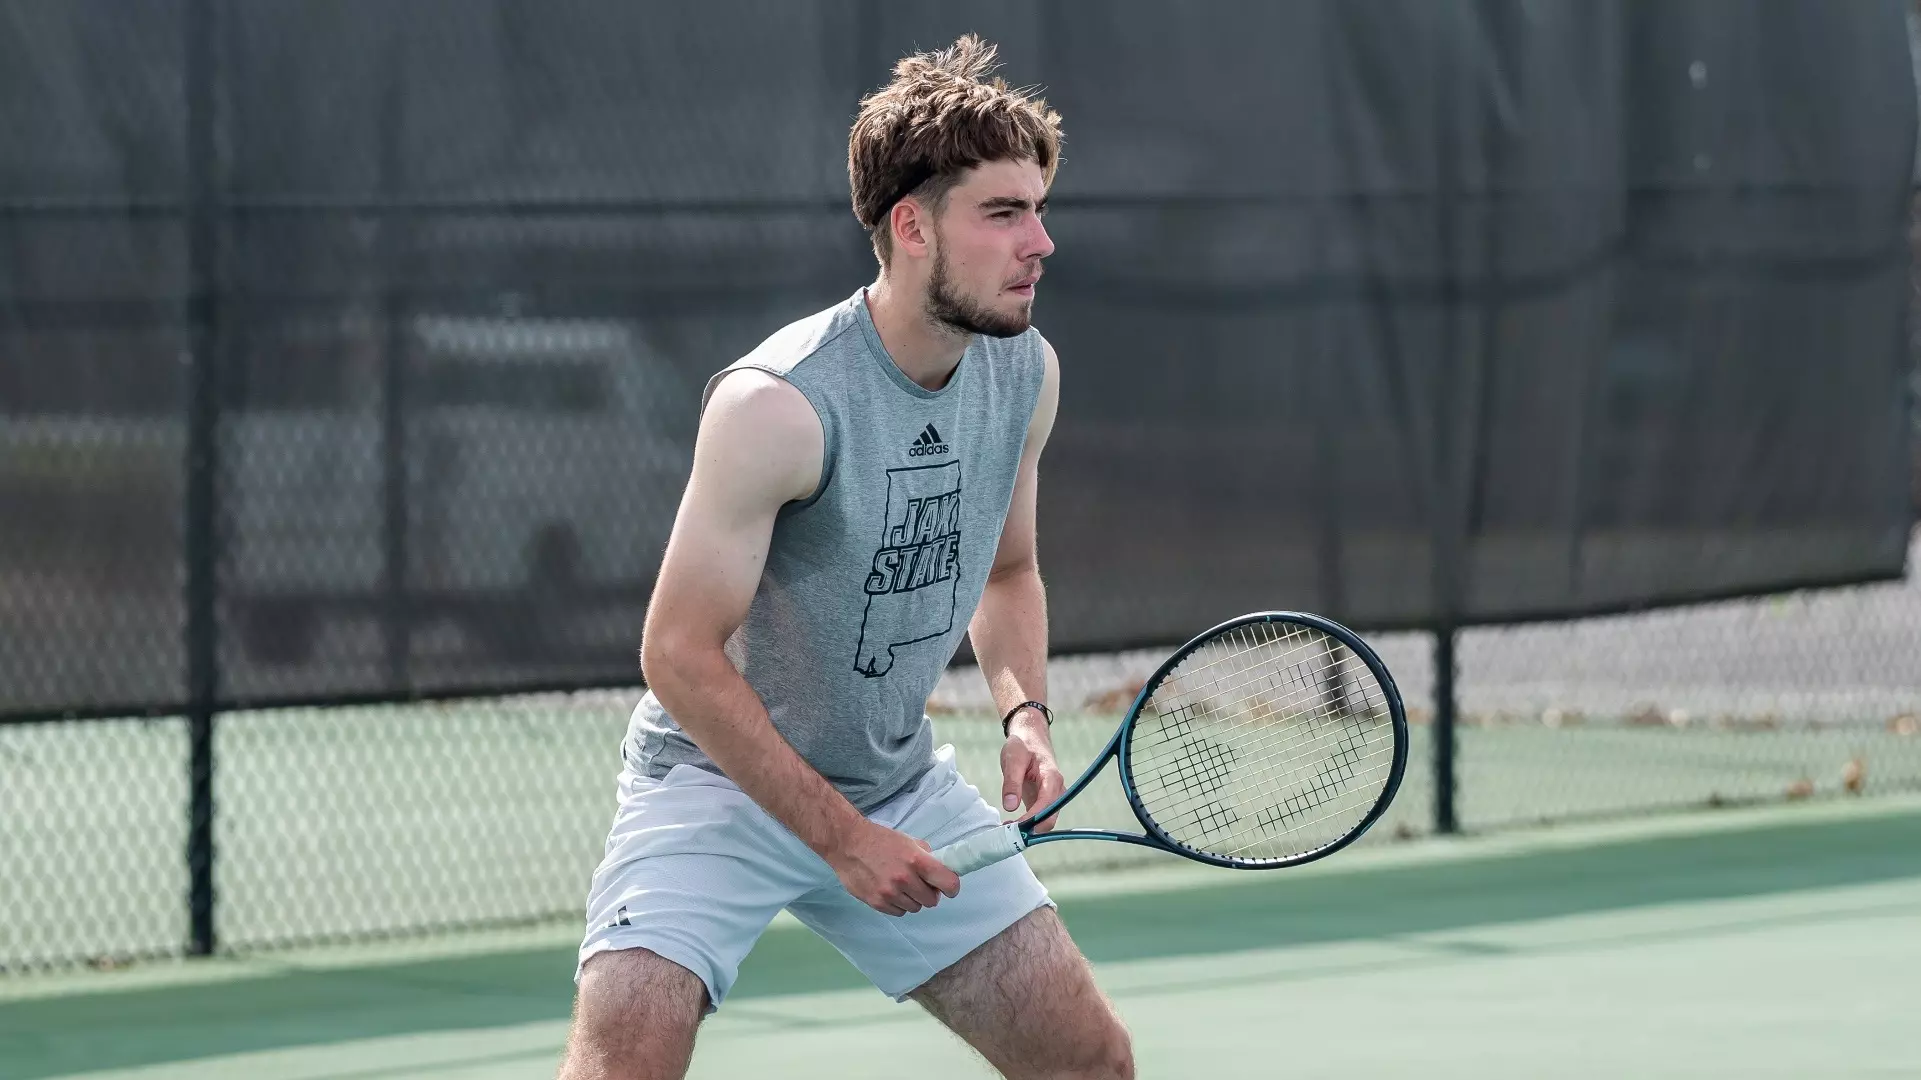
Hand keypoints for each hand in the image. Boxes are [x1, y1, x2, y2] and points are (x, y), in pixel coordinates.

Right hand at [825, 819, 961, 916]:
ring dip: (913, 899)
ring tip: (902, 886)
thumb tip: (941, 871)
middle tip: (920, 884)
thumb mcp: (908, 840)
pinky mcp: (877, 903)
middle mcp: (905, 879)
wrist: (847, 844)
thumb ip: (926, 856)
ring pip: (915, 908)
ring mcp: (890, 893)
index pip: (948, 882)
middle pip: (931, 900)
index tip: (948, 888)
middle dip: (929, 893)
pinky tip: (891, 891)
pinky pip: (899, 912)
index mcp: (916, 860)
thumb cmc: (880, 840)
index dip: (952, 887)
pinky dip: (898, 904)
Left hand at [1001, 714, 1065, 832]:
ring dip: (1028, 830)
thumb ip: (1011, 782)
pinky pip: (1040, 819)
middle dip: (1030, 830)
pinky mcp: (1044, 801)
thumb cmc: (1022, 746)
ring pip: (1046, 822)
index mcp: (1051, 778)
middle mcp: (1056, 790)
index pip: (1046, 805)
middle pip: (1050, 819)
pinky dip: (1027, 826)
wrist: (1030, 738)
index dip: (1031, 819)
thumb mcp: (1013, 759)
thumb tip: (1010, 807)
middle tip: (1006, 833)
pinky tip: (1010, 825)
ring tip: (1005, 829)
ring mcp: (1052, 797)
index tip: (1013, 827)